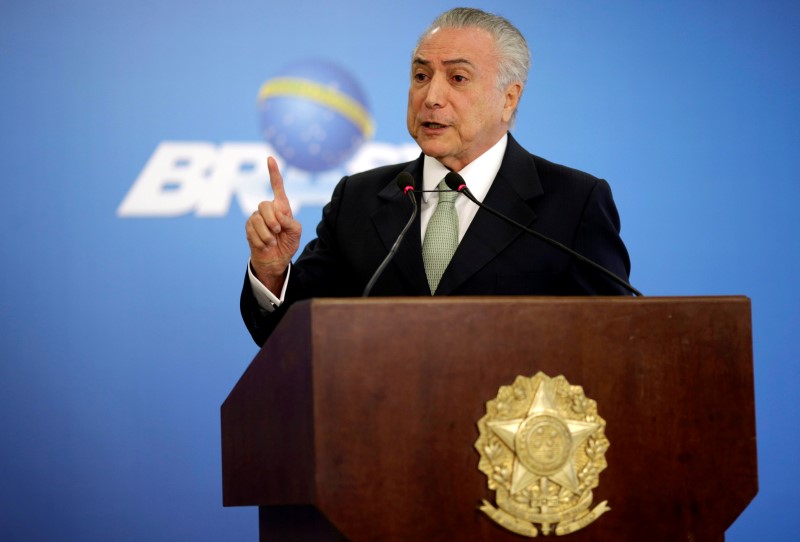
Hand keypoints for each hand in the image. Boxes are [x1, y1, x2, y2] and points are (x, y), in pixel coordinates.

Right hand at [245, 157, 301, 291]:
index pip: (277, 187)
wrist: (276, 260)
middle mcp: (267, 209)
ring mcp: (256, 218)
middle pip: (264, 204)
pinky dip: (262, 241)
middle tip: (278, 231)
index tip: (270, 158)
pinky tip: (265, 245)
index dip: (273, 172)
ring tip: (272, 241)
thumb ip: (290, 221)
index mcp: (281, 207)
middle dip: (272, 220)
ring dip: (268, 234)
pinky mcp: (248, 228)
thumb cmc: (287, 244)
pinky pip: (252, 230)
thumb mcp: (295, 232)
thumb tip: (278, 214)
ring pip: (257, 219)